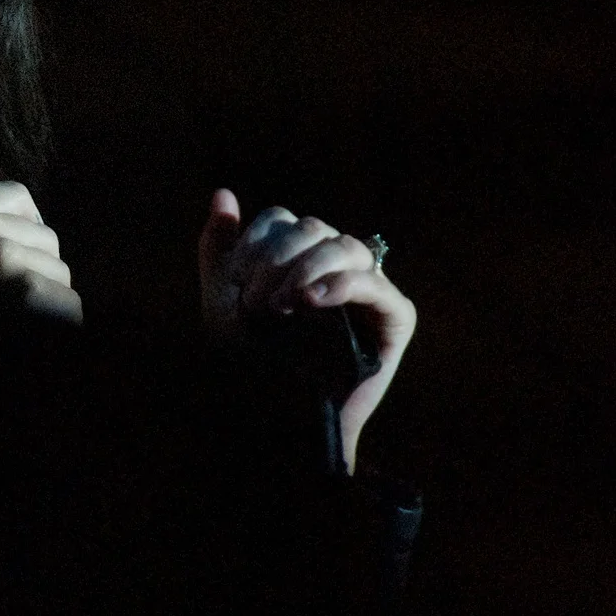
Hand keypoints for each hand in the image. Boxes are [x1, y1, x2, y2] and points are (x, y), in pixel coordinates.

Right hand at [0, 181, 83, 332]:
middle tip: (9, 299)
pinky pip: (67, 303)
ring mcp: (4, 256)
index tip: (16, 247)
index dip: (24, 222)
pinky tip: (27, 336)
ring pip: (58, 272)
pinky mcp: (29, 291)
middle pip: (45, 237)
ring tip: (13, 321)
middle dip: (36, 267)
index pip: (17, 196)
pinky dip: (55, 324)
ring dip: (46, 297)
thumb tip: (32, 224)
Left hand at [197, 189, 414, 473]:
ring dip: (305, 269)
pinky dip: (342, 285)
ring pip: (345, 246)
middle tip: (255, 301)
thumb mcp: (222, 301)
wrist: (269, 423)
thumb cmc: (246, 368)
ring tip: (281, 306)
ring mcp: (367, 293)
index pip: (284, 222)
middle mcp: (333, 272)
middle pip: (314, 228)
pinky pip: (376, 285)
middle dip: (277, 258)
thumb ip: (220, 247)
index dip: (256, 241)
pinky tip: (312, 302)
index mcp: (296, 264)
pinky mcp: (394, 320)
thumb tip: (223, 193)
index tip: (233, 280)